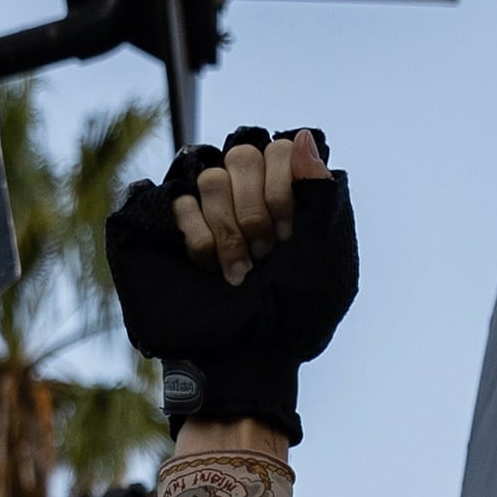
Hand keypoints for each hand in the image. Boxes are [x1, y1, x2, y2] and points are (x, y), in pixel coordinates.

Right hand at [104, 130, 355, 437]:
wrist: (246, 359)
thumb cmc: (294, 316)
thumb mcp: (325, 256)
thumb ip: (320, 194)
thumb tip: (304, 137)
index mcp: (289, 196)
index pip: (281, 147)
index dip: (285, 189)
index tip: (292, 238)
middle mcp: (248, 194)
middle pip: (242, 154)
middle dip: (256, 212)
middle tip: (264, 257)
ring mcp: (207, 209)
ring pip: (209, 176)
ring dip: (228, 233)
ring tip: (236, 272)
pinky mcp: (171, 227)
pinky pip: (178, 200)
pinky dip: (198, 238)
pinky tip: (207, 267)